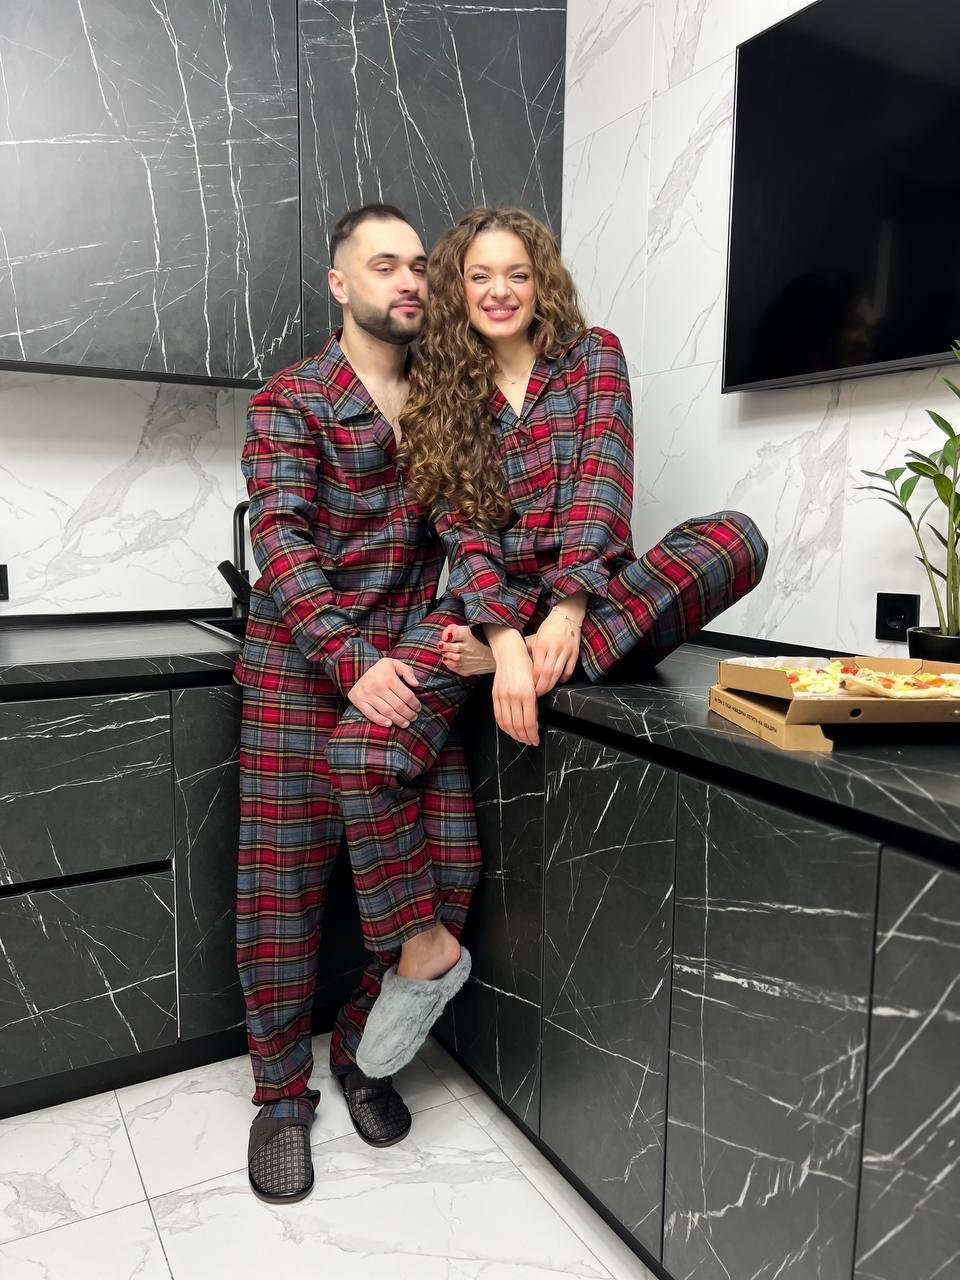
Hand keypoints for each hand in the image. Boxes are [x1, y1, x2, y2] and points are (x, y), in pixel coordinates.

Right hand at [348, 657, 420, 726]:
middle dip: (408, 714)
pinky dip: (381, 721)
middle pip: (398, 705)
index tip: (418, 708)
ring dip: (399, 720)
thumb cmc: (380, 670)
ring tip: (406, 723)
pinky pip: (371, 714)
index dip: (414, 704)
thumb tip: (416, 684)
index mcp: (388, 676)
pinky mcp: (359, 701)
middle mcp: (377, 685)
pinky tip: (389, 724)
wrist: (356, 671)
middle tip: (414, 717)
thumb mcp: (394, 664)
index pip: (406, 695)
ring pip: (387, 712)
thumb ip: (407, 671)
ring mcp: (367, 694)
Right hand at [485, 627, 538, 746]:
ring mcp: (502, 696)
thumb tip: (533, 721)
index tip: (536, 739)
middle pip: (518, 726)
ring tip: (521, 738)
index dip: (533, 735)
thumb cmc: (527, 665)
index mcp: (527, 694)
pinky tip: (510, 729)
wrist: (510, 654)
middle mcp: (513, 696)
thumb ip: (534, 703)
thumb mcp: (536, 683)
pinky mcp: (495, 696)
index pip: (529, 722)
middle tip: (530, 741)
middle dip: (525, 737)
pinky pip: (498, 716)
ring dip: (514, 734)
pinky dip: (504, 726)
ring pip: (507, 724)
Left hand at [530, 607, 580, 695]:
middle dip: (542, 687)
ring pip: (559, 674)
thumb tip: (518, 667)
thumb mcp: (535, 637)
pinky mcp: (575, 653)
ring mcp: (566, 651)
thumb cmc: (548, 629)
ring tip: (545, 690)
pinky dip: (563, 679)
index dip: (534, 681)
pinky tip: (557, 681)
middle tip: (537, 694)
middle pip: (548, 673)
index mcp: (542, 644)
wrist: (566, 617)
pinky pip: (569, 671)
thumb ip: (528, 651)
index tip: (529, 688)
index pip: (537, 668)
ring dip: (551, 685)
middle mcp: (554, 648)